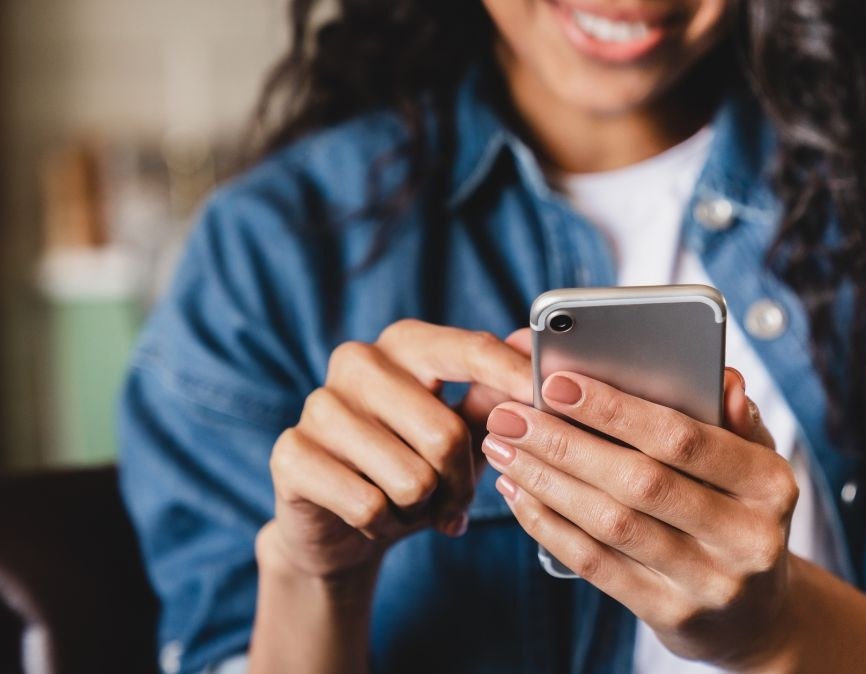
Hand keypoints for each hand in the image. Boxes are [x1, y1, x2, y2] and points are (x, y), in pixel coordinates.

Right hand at [260, 321, 531, 579]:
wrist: (340, 525)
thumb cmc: (413, 466)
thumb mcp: (463, 431)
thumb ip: (495, 394)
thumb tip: (532, 348)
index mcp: (406, 343)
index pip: (469, 350)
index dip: (513, 377)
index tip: (548, 398)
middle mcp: (358, 361)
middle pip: (445, 433)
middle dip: (461, 483)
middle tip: (454, 500)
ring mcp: (318, 404)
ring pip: (411, 478)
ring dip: (422, 508)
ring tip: (409, 505)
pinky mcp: (291, 453)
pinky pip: (368, 505)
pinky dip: (384, 525)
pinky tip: (375, 517)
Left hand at [481, 369, 799, 669]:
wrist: (756, 615)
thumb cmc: (741, 514)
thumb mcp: (755, 465)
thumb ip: (734, 419)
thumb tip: (723, 379)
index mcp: (771, 484)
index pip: (685, 439)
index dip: (616, 410)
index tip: (557, 383)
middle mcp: (747, 537)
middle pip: (640, 482)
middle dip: (565, 443)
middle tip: (511, 416)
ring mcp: (709, 582)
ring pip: (612, 524)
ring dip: (547, 482)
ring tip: (504, 449)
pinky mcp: (671, 615)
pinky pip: (597, 565)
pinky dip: (550, 526)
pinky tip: (520, 495)